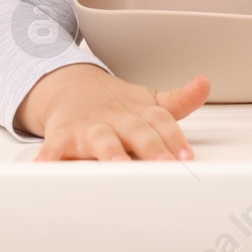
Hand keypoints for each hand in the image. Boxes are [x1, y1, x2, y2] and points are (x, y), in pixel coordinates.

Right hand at [18, 63, 209, 161]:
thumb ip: (179, 100)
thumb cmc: (115, 104)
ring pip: (100, 140)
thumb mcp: (148, 101)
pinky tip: (46, 168)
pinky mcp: (63, 135)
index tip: (185, 156)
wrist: (68, 88)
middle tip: (163, 164)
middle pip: (135, 131)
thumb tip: (205, 83)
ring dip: (110, 152)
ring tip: (118, 165)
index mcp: (138, 111)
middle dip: (150, 147)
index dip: (173, 138)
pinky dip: (49, 157)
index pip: (161, 121)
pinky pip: (54, 147)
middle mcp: (115, 118)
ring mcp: (89, 127)